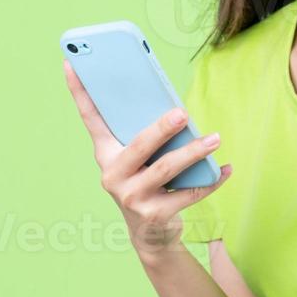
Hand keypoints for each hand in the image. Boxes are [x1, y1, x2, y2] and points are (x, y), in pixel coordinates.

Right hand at [62, 59, 231, 257]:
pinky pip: (189, 193)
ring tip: (215, 139)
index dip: (80, 91)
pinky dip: (211, 181)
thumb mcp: (139, 161)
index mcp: (106, 155)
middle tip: (182, 113)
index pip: (91, 118)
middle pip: (139, 146)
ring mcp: (132, 197)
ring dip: (194, 153)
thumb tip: (175, 108)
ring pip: (167, 169)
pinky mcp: (155, 214)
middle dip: (161, 129)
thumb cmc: (146, 183)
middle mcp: (113, 175)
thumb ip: (148, 137)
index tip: (70, 62)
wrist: (150, 234)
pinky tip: (226, 169)